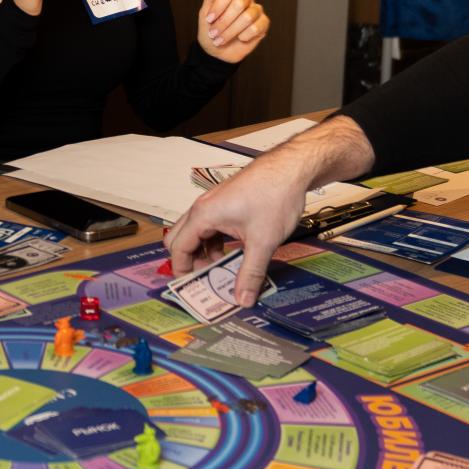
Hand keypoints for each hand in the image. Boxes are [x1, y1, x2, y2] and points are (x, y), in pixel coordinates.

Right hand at [167, 115, 375, 305]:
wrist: (290, 169)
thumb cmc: (274, 197)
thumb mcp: (263, 242)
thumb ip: (251, 273)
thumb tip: (243, 299)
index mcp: (203, 215)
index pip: (178, 248)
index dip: (183, 270)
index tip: (194, 288)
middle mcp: (202, 208)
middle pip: (180, 239)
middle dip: (190, 261)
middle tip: (208, 279)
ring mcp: (213, 203)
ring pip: (196, 233)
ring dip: (205, 252)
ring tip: (224, 269)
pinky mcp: (225, 202)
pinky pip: (210, 226)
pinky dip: (215, 242)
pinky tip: (235, 251)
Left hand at [196, 0, 267, 62]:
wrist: (216, 51)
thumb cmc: (210, 29)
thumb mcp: (205, 12)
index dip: (219, 6)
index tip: (209, 19)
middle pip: (239, 4)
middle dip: (224, 22)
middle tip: (214, 33)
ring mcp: (256, 10)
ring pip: (248, 16)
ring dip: (231, 31)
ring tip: (221, 39)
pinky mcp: (264, 23)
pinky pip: (257, 27)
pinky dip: (245, 36)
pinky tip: (239, 38)